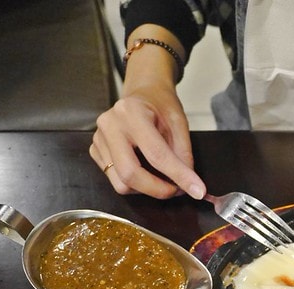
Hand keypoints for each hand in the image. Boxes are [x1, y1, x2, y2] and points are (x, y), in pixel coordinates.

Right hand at [90, 82, 205, 199]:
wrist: (143, 93)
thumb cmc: (160, 105)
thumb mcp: (179, 122)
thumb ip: (183, 153)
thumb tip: (188, 184)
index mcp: (131, 113)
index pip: (156, 154)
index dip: (179, 176)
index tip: (197, 191)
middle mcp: (109, 125)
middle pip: (130, 174)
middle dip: (158, 190)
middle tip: (177, 190)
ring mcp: (99, 139)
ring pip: (120, 183)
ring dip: (146, 189)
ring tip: (162, 179)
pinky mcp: (95, 150)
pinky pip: (114, 179)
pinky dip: (135, 183)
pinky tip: (145, 170)